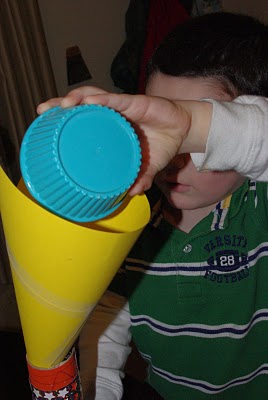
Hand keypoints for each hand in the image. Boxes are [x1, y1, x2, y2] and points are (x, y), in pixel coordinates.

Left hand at [37, 87, 210, 194]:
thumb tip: (129, 194)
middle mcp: (111, 114)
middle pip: (81, 104)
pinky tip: (90, 102)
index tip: (43, 123)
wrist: (182, 131)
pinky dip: (103, 100)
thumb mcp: (147, 167)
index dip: (61, 119)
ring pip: (94, 96)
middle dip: (60, 104)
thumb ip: (138, 178)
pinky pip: (117, 100)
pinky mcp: (136, 102)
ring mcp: (122, 106)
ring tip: (63, 105)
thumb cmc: (160, 146)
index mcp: (109, 127)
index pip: (80, 119)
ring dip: (77, 98)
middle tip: (42, 110)